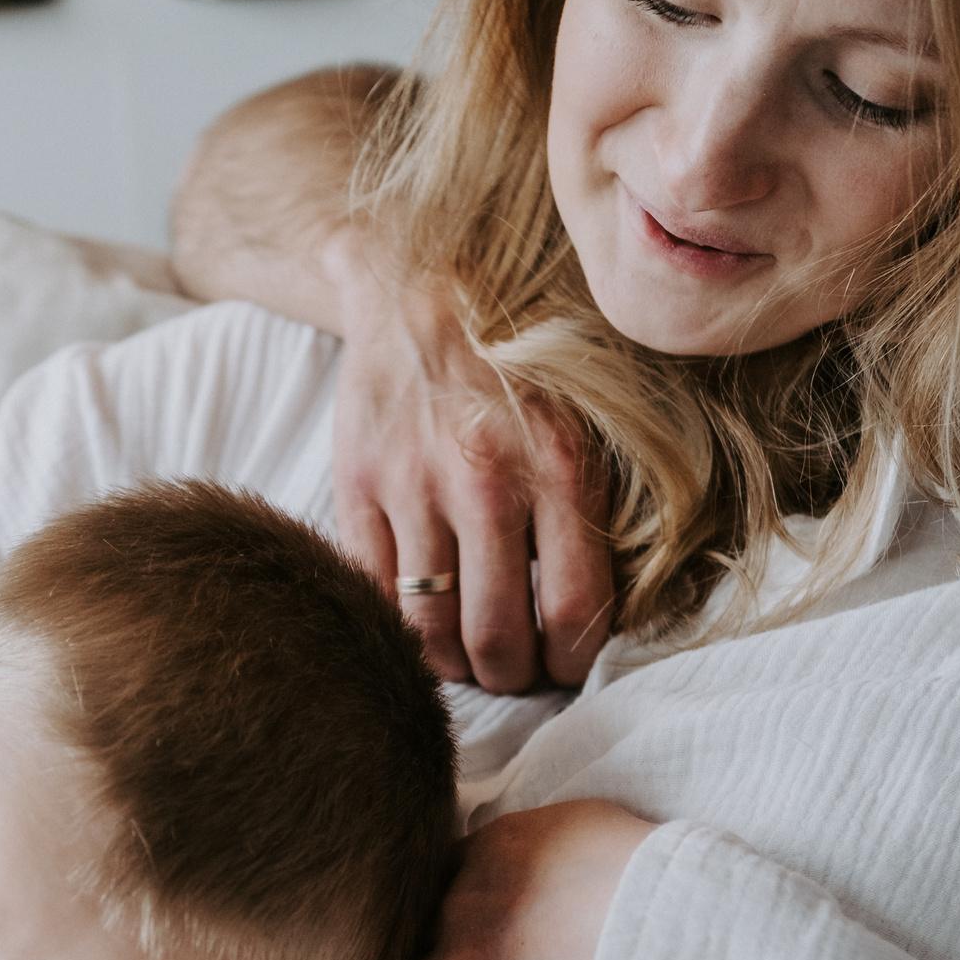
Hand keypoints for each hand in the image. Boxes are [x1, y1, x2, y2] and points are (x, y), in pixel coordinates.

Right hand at [328, 248, 613, 692]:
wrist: (420, 282)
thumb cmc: (519, 359)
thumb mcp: (585, 415)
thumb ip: (596, 503)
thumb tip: (602, 608)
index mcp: (556, 466)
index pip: (571, 613)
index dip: (570, 665)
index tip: (566, 668)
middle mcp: (484, 481)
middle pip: (497, 637)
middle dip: (510, 676)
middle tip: (514, 673)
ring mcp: (412, 486)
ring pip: (427, 629)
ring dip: (449, 664)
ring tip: (464, 658)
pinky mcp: (356, 486)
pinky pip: (374, 593)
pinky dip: (395, 625)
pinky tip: (417, 620)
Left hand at [365, 799, 657, 959]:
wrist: (685, 939)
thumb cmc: (655, 880)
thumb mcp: (585, 823)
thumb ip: (528, 833)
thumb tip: (500, 840)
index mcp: (493, 848)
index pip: (428, 868)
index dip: (413, 890)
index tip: (393, 904)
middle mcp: (465, 901)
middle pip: (402, 919)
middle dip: (378, 933)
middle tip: (337, 944)